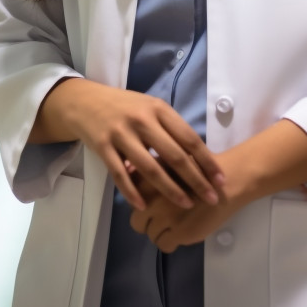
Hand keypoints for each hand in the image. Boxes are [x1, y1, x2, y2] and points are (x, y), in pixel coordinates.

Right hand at [37, 79, 223, 210]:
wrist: (86, 101)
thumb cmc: (126, 106)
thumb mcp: (150, 107)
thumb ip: (170, 127)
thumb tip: (198, 155)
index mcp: (158, 109)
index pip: (189, 138)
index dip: (206, 161)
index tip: (220, 179)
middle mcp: (142, 120)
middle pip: (174, 155)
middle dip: (196, 179)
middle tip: (211, 198)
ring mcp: (121, 133)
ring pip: (150, 168)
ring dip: (170, 189)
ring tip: (186, 205)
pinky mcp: (103, 146)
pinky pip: (120, 175)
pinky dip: (132, 192)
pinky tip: (144, 205)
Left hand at [129, 154, 252, 252]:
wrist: (227, 181)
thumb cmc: (199, 168)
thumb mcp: (171, 160)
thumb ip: (150, 169)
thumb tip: (128, 172)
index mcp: (148, 179)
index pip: (133, 200)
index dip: (143, 203)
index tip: (154, 202)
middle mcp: (152, 199)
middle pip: (137, 222)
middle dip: (148, 221)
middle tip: (163, 216)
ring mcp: (164, 218)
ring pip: (151, 235)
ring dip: (160, 231)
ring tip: (175, 223)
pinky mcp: (178, 233)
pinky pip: (164, 245)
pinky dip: (170, 241)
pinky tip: (181, 231)